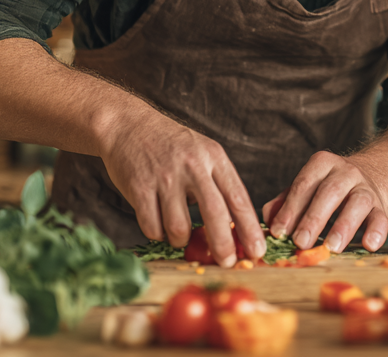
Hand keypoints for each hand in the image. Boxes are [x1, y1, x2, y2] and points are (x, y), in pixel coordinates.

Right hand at [97, 108, 264, 266]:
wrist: (129, 125)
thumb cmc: (172, 145)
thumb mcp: (204, 153)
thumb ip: (220, 184)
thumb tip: (237, 227)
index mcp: (214, 158)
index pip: (239, 198)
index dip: (250, 229)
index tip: (258, 251)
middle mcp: (193, 166)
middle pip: (215, 215)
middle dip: (224, 246)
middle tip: (227, 262)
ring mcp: (165, 177)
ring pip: (180, 227)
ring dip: (181, 240)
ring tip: (179, 235)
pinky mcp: (140, 187)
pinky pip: (152, 226)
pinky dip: (157, 233)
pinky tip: (158, 226)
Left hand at [262, 151, 387, 252]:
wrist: (372, 177)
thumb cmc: (329, 189)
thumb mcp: (306, 188)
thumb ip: (284, 203)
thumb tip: (268, 222)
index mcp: (321, 165)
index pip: (303, 185)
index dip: (290, 209)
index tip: (279, 232)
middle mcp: (346, 172)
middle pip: (329, 192)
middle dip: (313, 218)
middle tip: (301, 242)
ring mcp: (366, 187)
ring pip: (357, 203)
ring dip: (344, 226)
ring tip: (332, 247)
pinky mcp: (382, 205)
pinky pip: (381, 217)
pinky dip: (377, 231)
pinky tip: (369, 245)